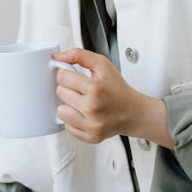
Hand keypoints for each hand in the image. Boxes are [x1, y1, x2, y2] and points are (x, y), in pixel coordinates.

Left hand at [53, 48, 173, 147]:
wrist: (133, 112)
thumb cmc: (117, 88)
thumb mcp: (102, 64)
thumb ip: (79, 55)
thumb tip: (57, 56)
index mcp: (94, 88)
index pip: (62, 77)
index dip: (67, 75)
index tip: (75, 77)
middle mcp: (92, 107)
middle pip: (60, 92)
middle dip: (69, 89)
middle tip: (83, 90)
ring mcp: (91, 124)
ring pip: (60, 111)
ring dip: (69, 106)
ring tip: (83, 103)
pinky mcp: (90, 137)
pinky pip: (67, 126)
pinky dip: (74, 120)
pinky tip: (86, 115)